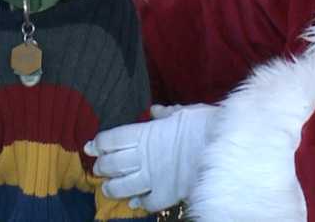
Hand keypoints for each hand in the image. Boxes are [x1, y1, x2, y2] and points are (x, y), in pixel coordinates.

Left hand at [85, 103, 217, 211]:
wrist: (223, 148)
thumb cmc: (204, 124)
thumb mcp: (184, 112)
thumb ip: (166, 114)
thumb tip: (154, 111)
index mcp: (144, 134)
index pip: (111, 139)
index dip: (98, 143)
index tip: (91, 146)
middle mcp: (143, 157)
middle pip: (111, 164)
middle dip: (102, 166)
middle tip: (99, 167)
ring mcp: (152, 178)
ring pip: (122, 186)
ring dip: (111, 188)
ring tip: (108, 188)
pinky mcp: (165, 194)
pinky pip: (146, 202)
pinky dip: (139, 203)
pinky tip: (136, 202)